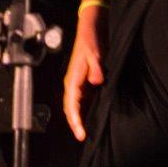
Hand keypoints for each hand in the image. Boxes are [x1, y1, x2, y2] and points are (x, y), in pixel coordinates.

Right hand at [63, 8, 106, 141]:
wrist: (91, 29)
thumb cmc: (91, 40)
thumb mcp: (95, 53)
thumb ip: (96, 68)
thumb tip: (96, 83)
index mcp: (73, 78)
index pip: (72, 104)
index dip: (75, 120)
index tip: (80, 132)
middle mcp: (73, 82)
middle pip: (71, 107)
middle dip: (75, 123)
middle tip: (82, 137)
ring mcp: (78, 82)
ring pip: (76, 104)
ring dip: (79, 117)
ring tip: (86, 131)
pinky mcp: (85, 80)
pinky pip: (83, 99)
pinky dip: (85, 109)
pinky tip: (92, 115)